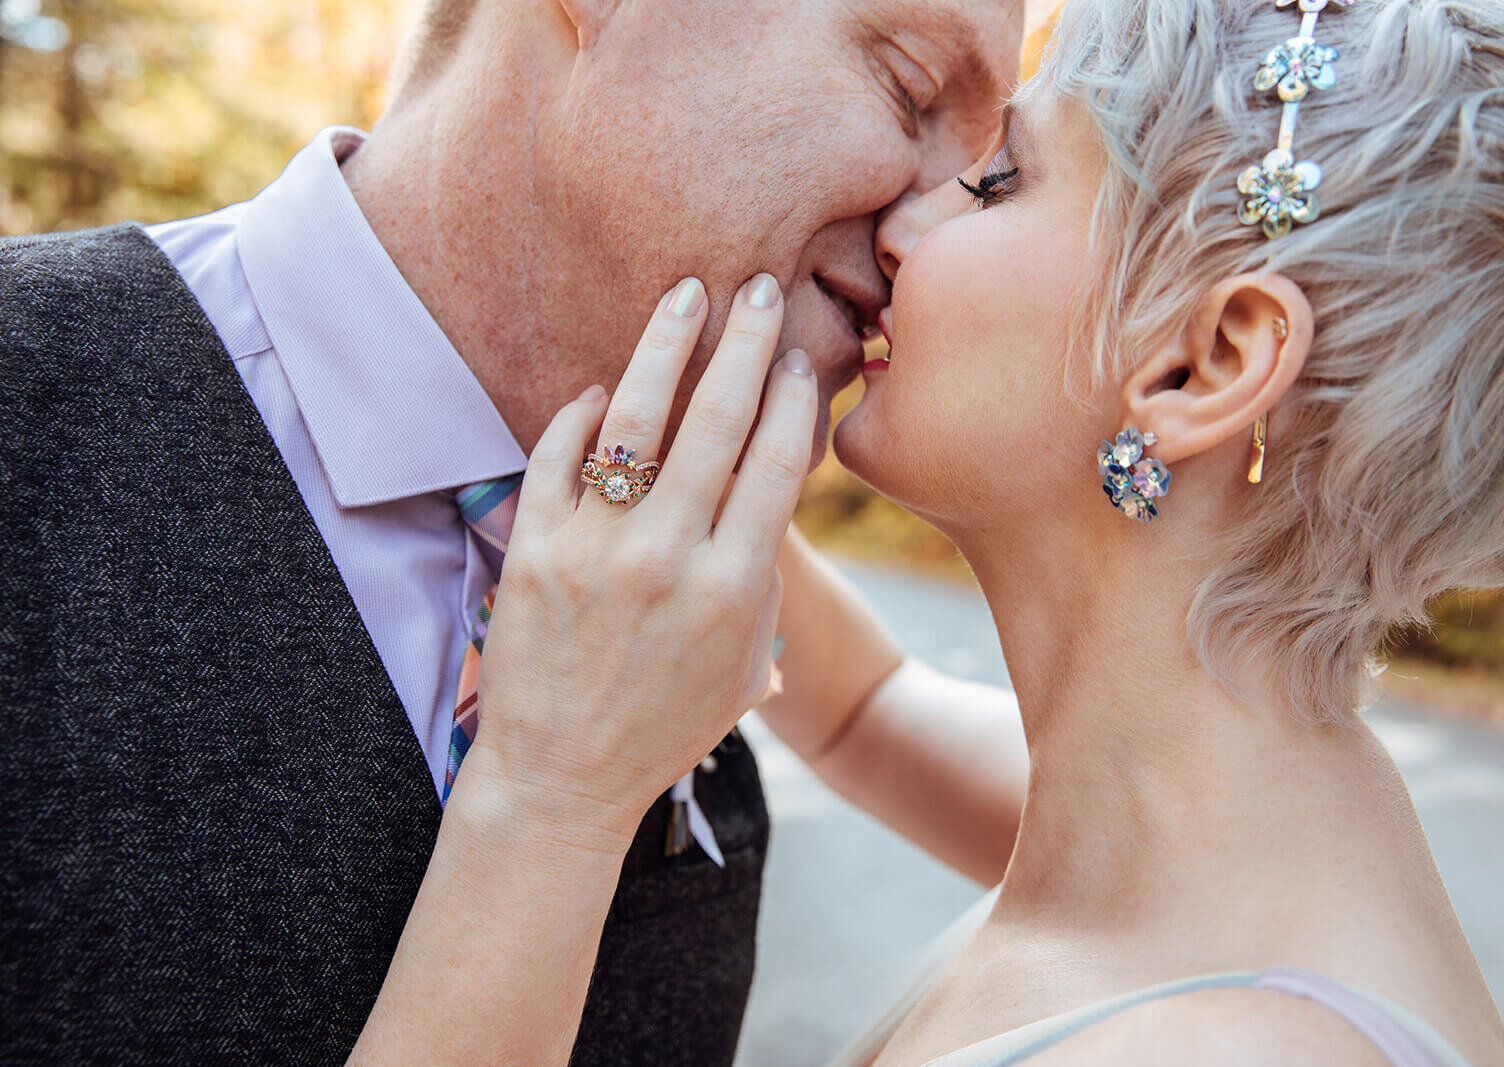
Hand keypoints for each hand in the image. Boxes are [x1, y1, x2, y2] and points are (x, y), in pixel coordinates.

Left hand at [466, 273, 816, 827]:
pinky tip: (604, 389)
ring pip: (639, 420)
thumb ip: (763, 579)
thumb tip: (766, 492)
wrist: (563, 777)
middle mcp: (671, 558)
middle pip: (719, 422)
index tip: (801, 359)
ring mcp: (598, 551)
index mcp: (736, 587)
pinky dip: (581, 415)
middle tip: (760, 288)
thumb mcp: (745, 665)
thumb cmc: (665, 726)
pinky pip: (559, 458)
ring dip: (668, 346)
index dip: (795, 399)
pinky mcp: (535, 551)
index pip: (778, 462)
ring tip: (687, 292)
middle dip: (747, 343)